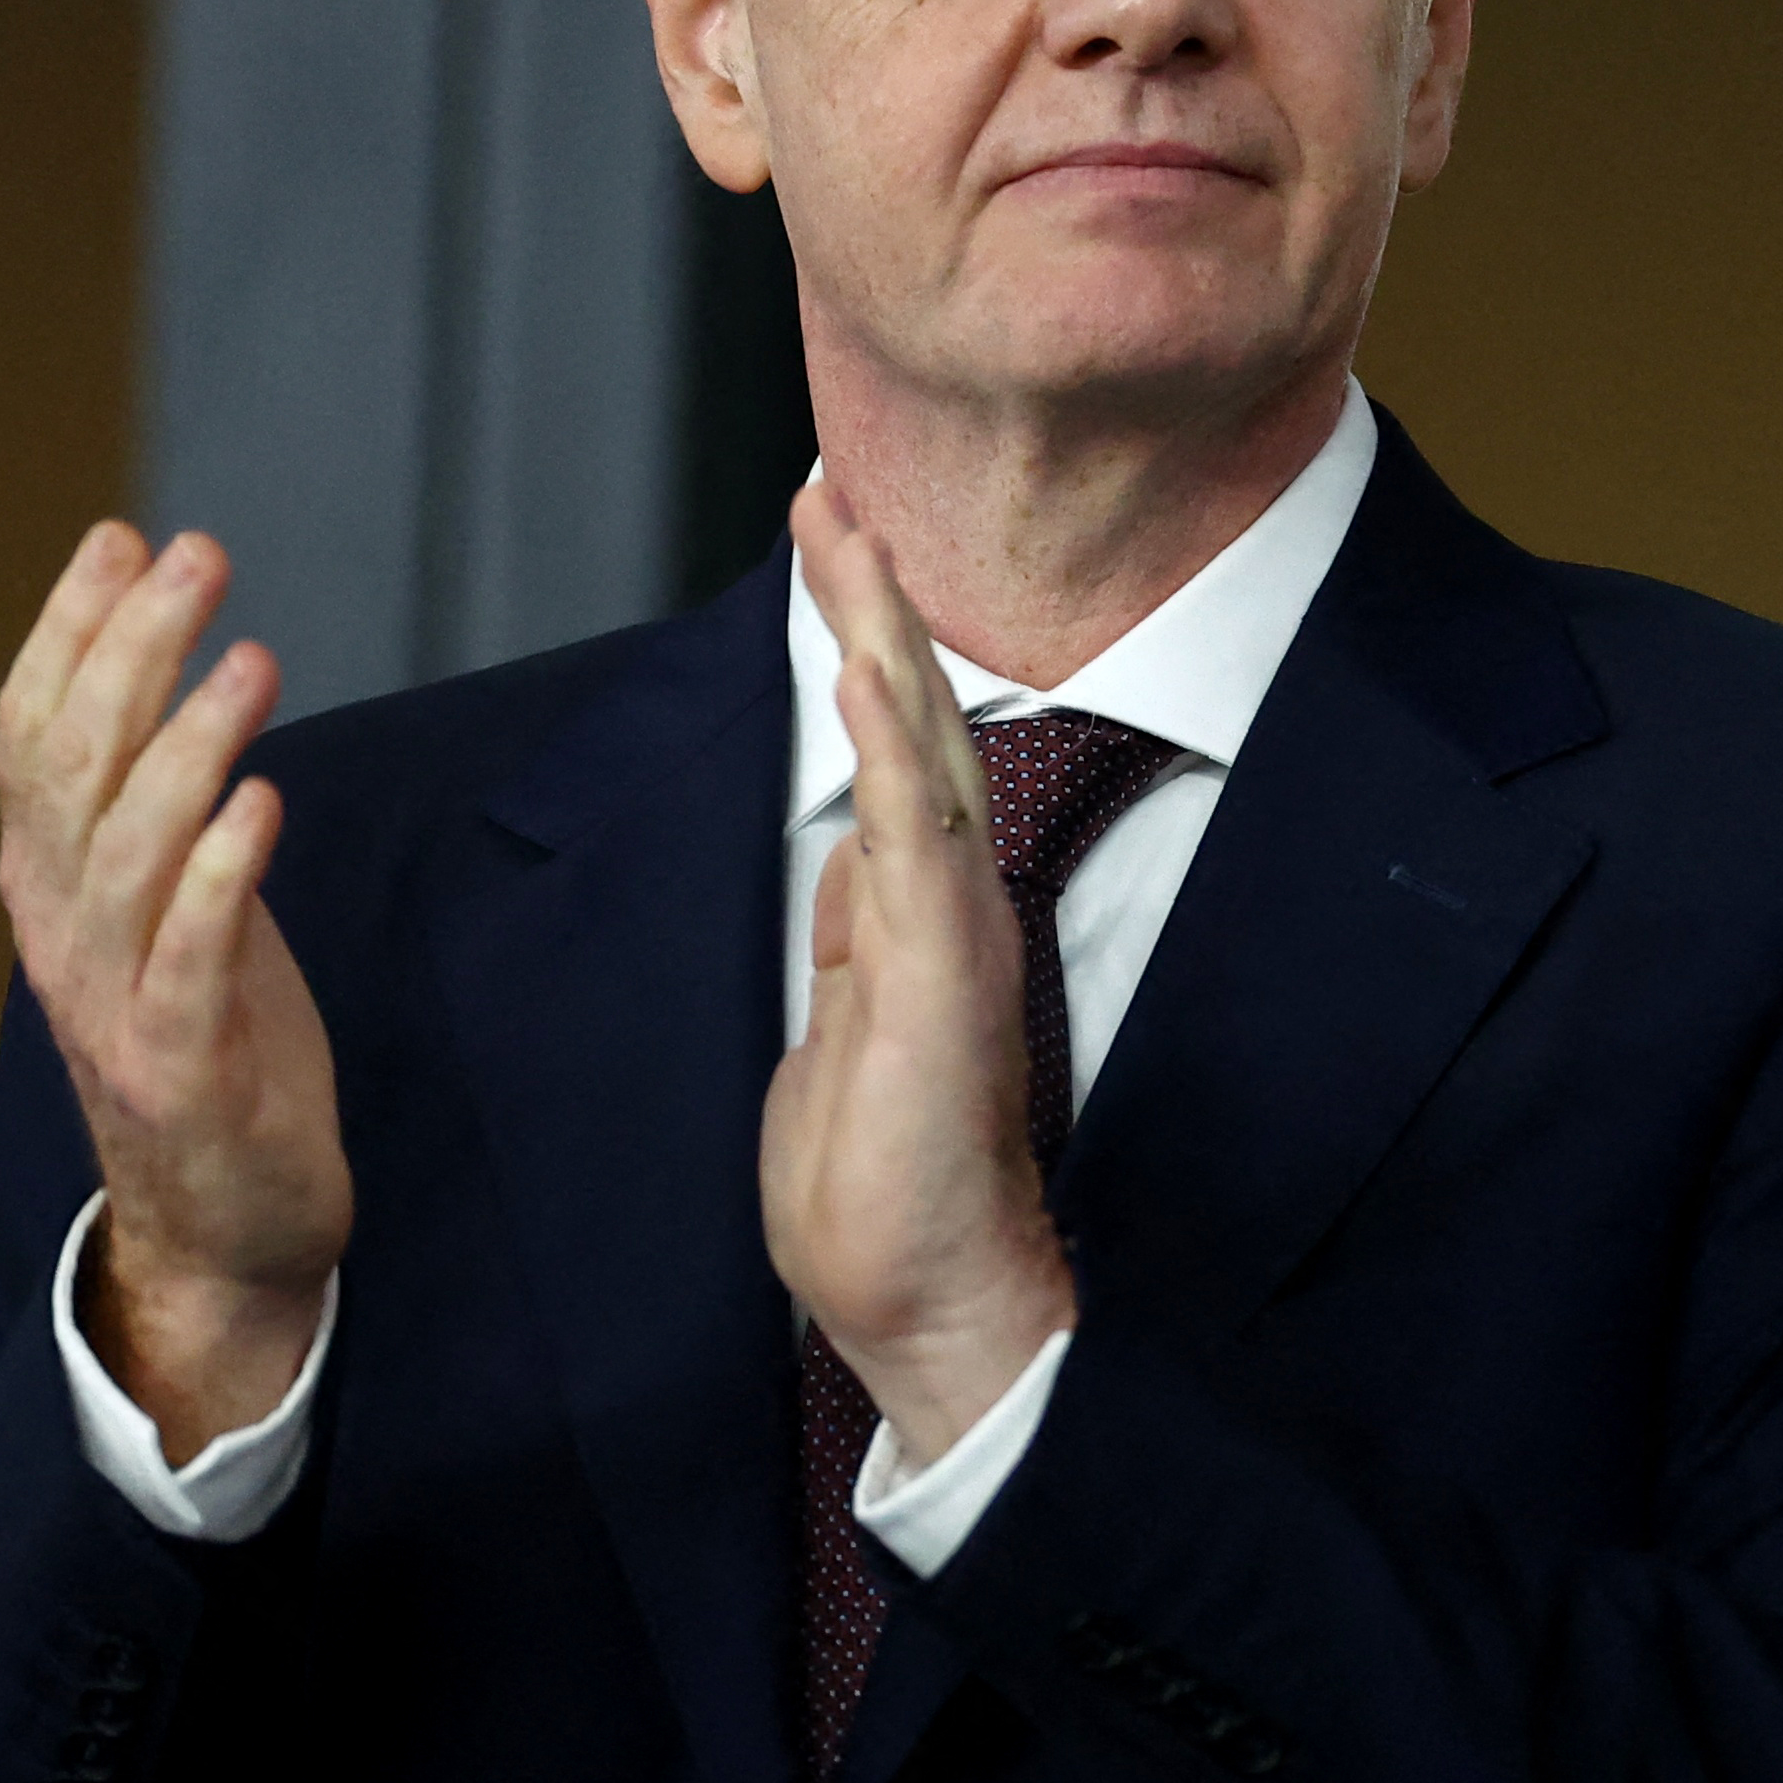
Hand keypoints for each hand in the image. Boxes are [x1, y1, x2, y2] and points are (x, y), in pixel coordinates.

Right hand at [0, 525, 350, 1458]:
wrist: (221, 1226)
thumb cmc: (216, 1044)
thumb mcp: (175, 905)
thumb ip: (159, 801)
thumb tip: (171, 667)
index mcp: (51, 887)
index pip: (33, 737)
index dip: (69, 633)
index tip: (116, 538)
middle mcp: (62, 935)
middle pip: (74, 770)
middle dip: (128, 654)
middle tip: (193, 559)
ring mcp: (115, 1004)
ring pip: (128, 855)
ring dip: (184, 748)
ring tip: (246, 660)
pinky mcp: (186, 1067)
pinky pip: (190, 960)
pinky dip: (221, 879)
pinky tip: (261, 806)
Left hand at [765, 480, 1072, 1464]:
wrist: (931, 1299)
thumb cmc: (887, 1194)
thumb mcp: (844, 1036)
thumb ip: (854, 944)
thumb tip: (848, 864)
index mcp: (918, 912)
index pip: (888, 748)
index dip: (859, 641)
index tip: (830, 542)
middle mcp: (949, 902)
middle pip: (910, 716)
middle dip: (869, 598)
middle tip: (832, 483)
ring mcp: (952, 931)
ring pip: (918, 749)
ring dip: (881, 635)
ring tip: (849, 532)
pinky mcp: (942, 975)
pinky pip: (916, 834)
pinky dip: (890, 741)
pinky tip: (871, 664)